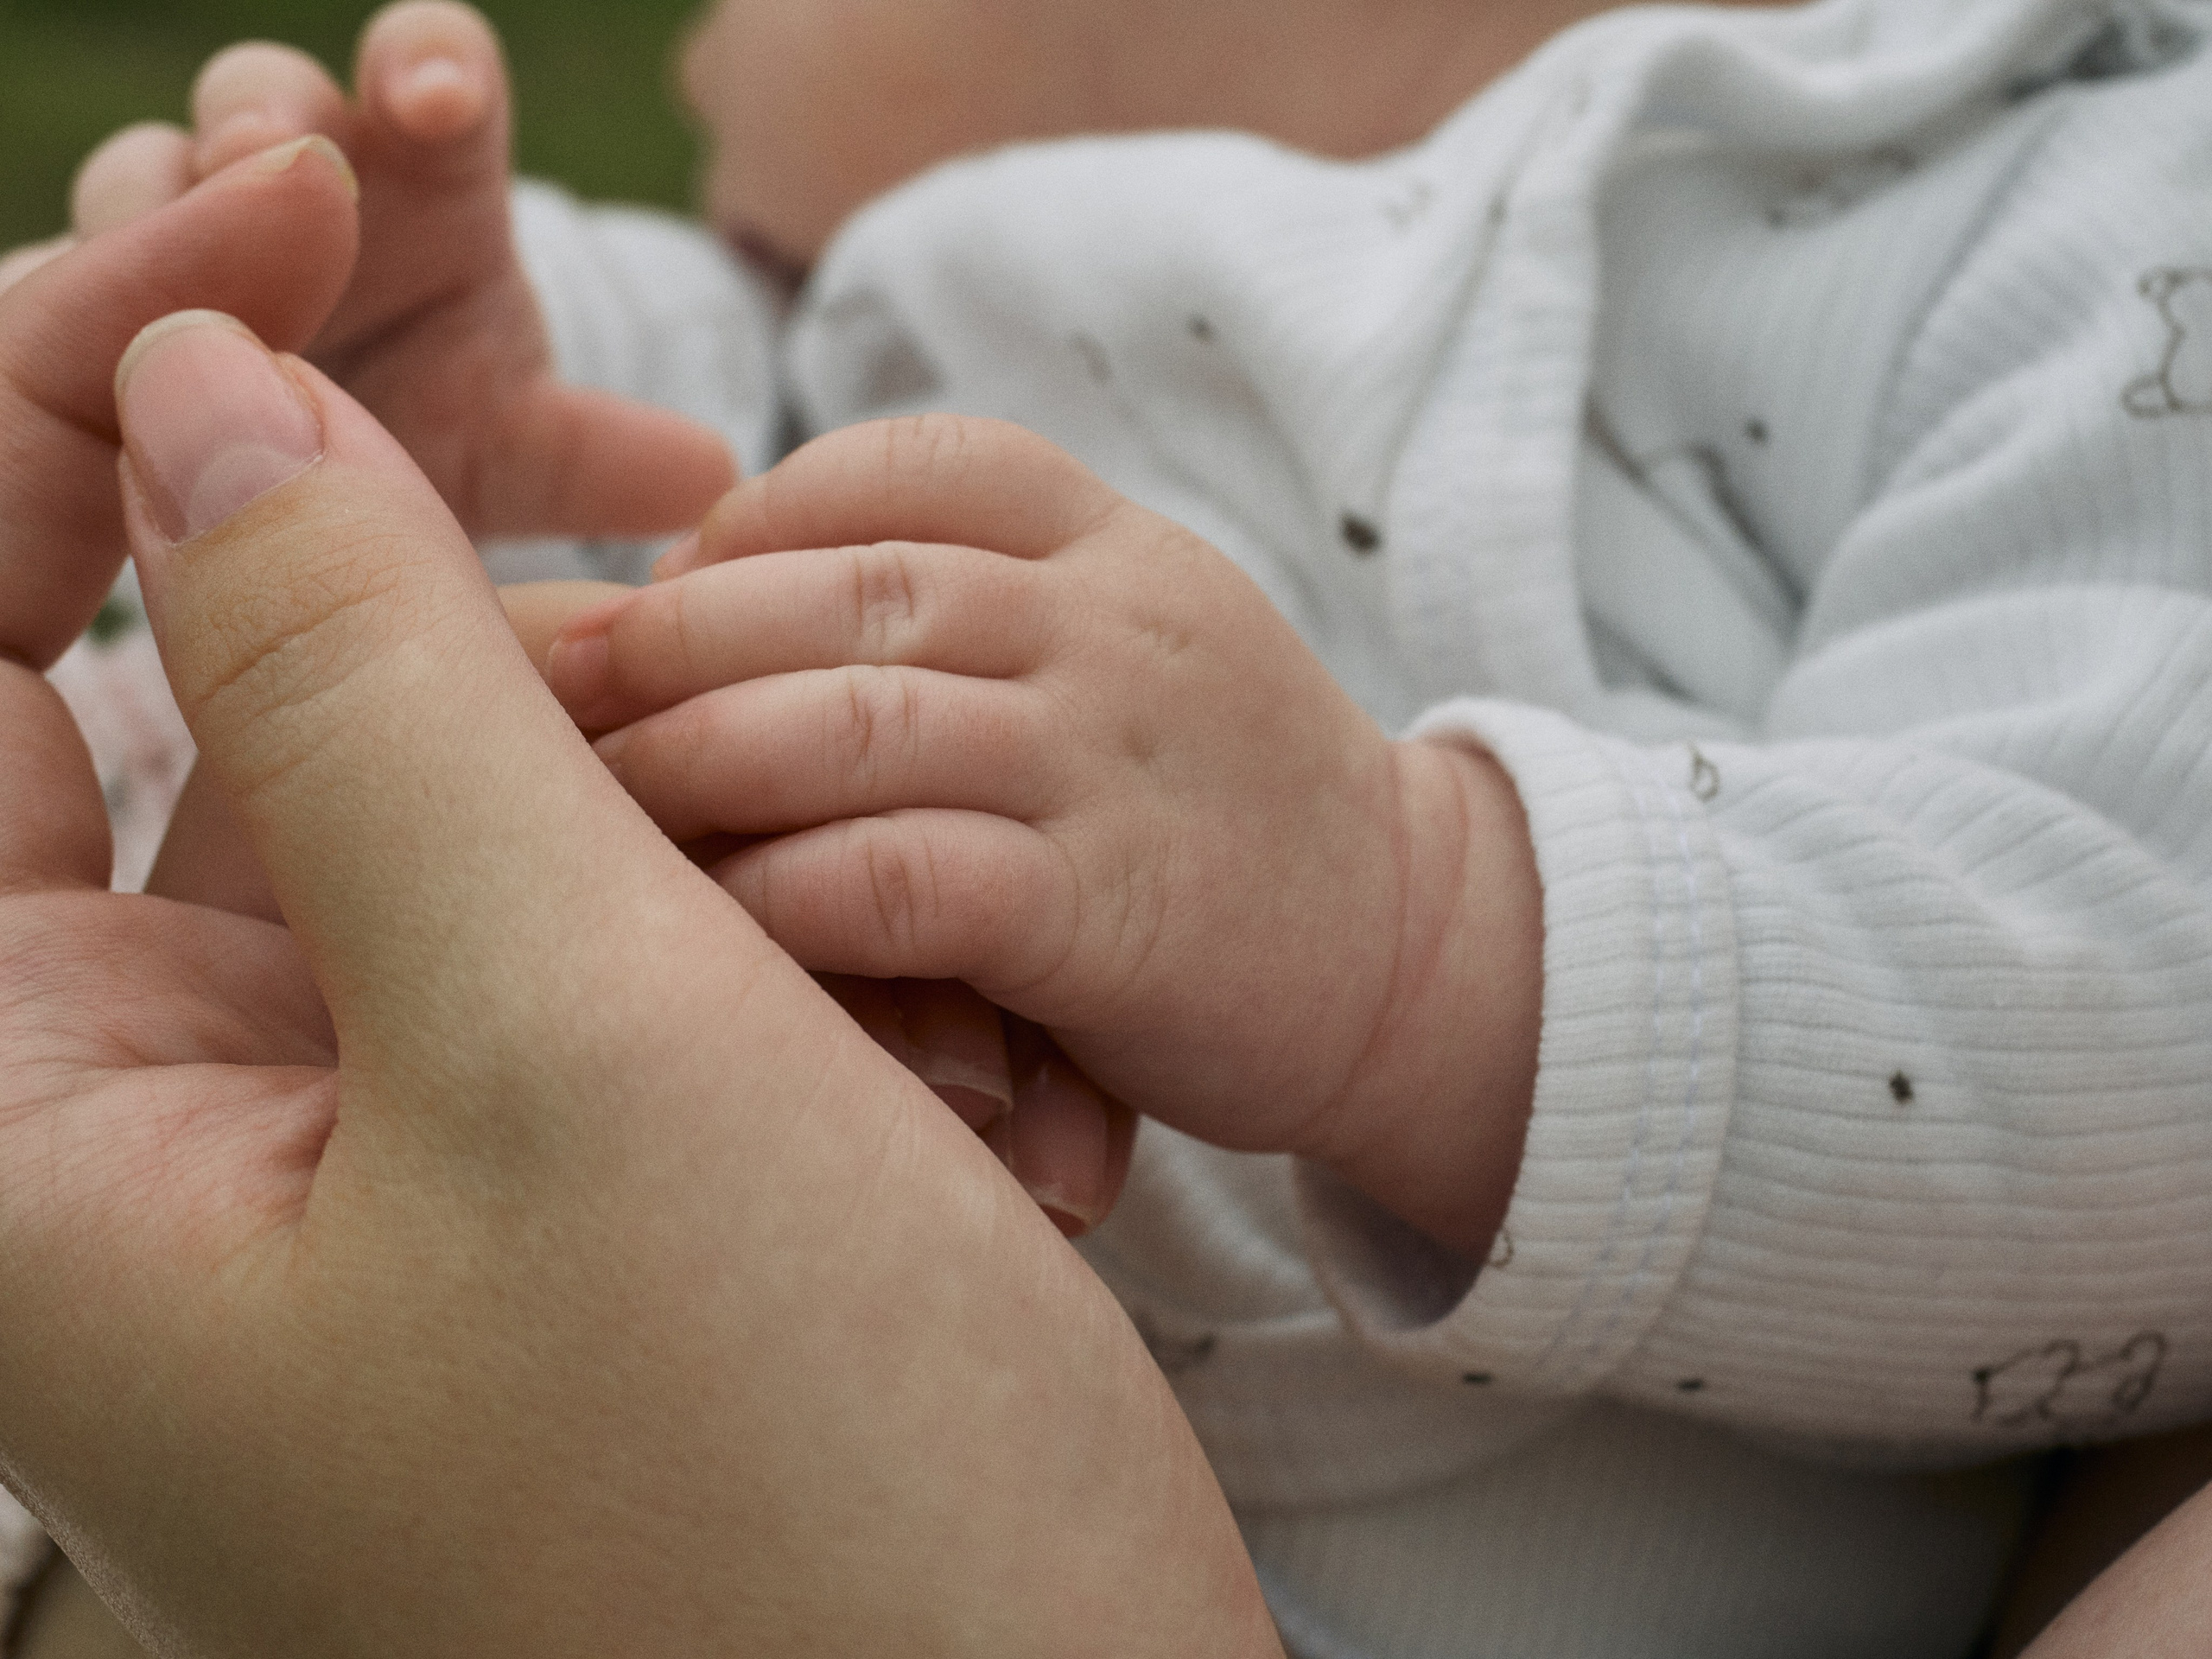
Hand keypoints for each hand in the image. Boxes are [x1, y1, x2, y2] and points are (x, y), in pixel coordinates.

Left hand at [0, 196, 1277, 1653]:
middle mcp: (138, 1114)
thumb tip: (212, 400)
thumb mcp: (579, 1046)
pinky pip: (523, 858)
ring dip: (552, 660)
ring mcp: (339, 1114)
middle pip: (137, 659)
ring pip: (371, 746)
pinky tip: (813, 859)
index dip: (66, 374)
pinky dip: (653, 794)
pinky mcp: (515, 1126)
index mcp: (20, 1134)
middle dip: (310, 455)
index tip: (288, 208)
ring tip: (717, 638)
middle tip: (474, 262)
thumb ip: (363, 688)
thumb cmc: (808, 1497)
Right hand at [33, 0, 731, 539]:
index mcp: (423, 188)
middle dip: (263, 111)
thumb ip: (593, 459)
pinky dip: (80, 301)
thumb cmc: (432, 447)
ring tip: (177, 238)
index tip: (438, 99)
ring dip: (157, 200)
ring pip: (144, 178)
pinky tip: (96, 341)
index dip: (429, 65)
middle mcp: (294, 187)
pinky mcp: (91, 313)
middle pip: (264, 100)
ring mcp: (179, 239)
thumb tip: (715, 475)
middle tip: (270, 153)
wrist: (311, 519)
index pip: (430, 83)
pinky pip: (62, 286)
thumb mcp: (513, 453)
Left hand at [546, 416, 1543, 1255]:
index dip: (753, 520)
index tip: (668, 594)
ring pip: (857, 719)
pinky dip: (785, 894)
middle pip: (847, 583)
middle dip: (676, 639)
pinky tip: (712, 920)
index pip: (906, 464)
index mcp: (1114, 542)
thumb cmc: (1218, 805)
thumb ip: (978, 600)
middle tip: (559, 700)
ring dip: (696, 761)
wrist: (1416, 949)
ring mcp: (1119, 765)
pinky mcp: (1116, 915)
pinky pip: (903, 877)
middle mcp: (1116, 626)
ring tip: (592, 810)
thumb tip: (718, 594)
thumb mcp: (1131, 644)